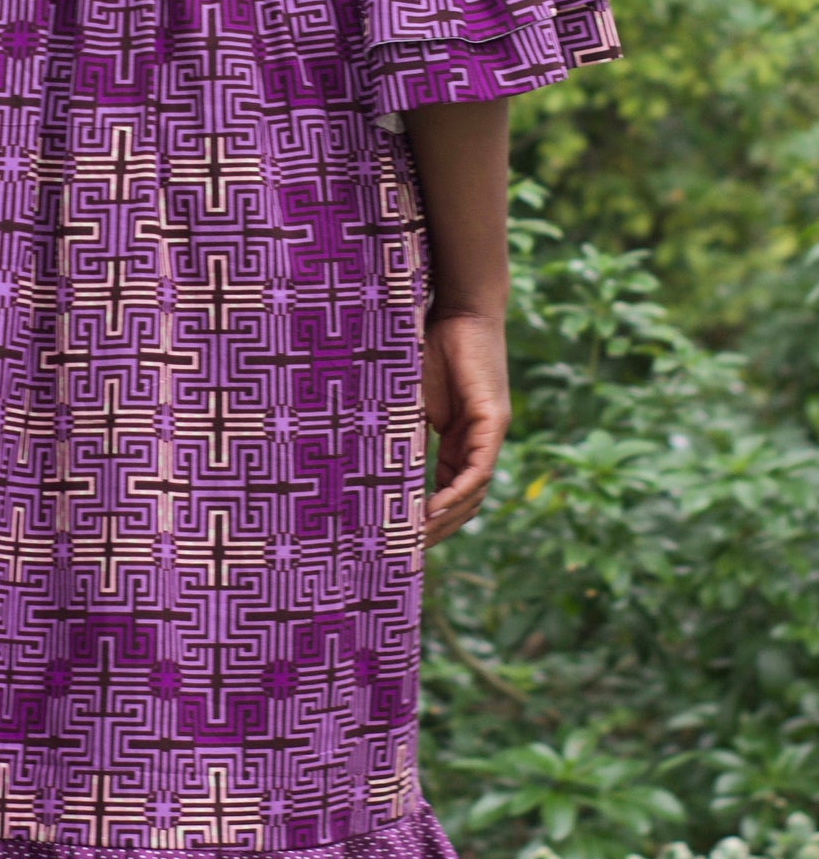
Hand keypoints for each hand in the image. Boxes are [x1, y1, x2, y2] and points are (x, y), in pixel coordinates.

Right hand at [422, 310, 509, 547]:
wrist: (455, 306)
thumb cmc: (427, 345)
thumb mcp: (407, 400)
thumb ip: (399, 431)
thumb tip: (364, 463)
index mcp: (460, 439)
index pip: (449, 489)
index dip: (429, 516)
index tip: (400, 536)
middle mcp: (479, 442)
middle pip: (464, 501)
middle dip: (437, 529)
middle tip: (405, 551)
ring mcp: (489, 433)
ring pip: (473, 492)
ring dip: (445, 519)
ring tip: (414, 538)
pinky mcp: (494, 421)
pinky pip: (477, 470)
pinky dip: (456, 494)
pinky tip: (434, 511)